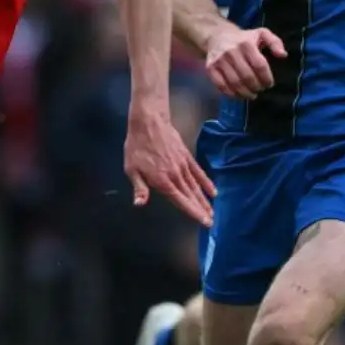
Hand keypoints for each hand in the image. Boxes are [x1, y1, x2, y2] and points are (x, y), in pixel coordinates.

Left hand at [125, 104, 214, 225]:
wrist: (150, 122)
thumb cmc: (137, 147)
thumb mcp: (132, 169)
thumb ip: (139, 188)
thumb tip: (140, 204)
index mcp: (162, 181)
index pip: (181, 201)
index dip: (193, 213)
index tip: (204, 222)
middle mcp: (176, 176)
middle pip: (191, 196)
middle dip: (202, 210)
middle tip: (212, 222)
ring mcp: (183, 166)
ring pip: (196, 186)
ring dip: (205, 200)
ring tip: (213, 211)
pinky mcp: (187, 157)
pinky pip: (199, 172)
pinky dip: (206, 182)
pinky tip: (213, 191)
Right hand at [204, 24, 285, 98]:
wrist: (217, 36)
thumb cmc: (243, 38)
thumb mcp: (261, 34)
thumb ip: (275, 43)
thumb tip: (283, 55)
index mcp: (246, 44)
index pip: (259, 65)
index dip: (266, 78)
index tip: (269, 84)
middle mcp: (232, 52)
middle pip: (247, 76)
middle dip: (256, 87)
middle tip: (260, 90)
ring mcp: (219, 60)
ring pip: (234, 83)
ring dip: (245, 93)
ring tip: (251, 95)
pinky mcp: (210, 68)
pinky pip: (221, 85)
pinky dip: (231, 94)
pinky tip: (238, 95)